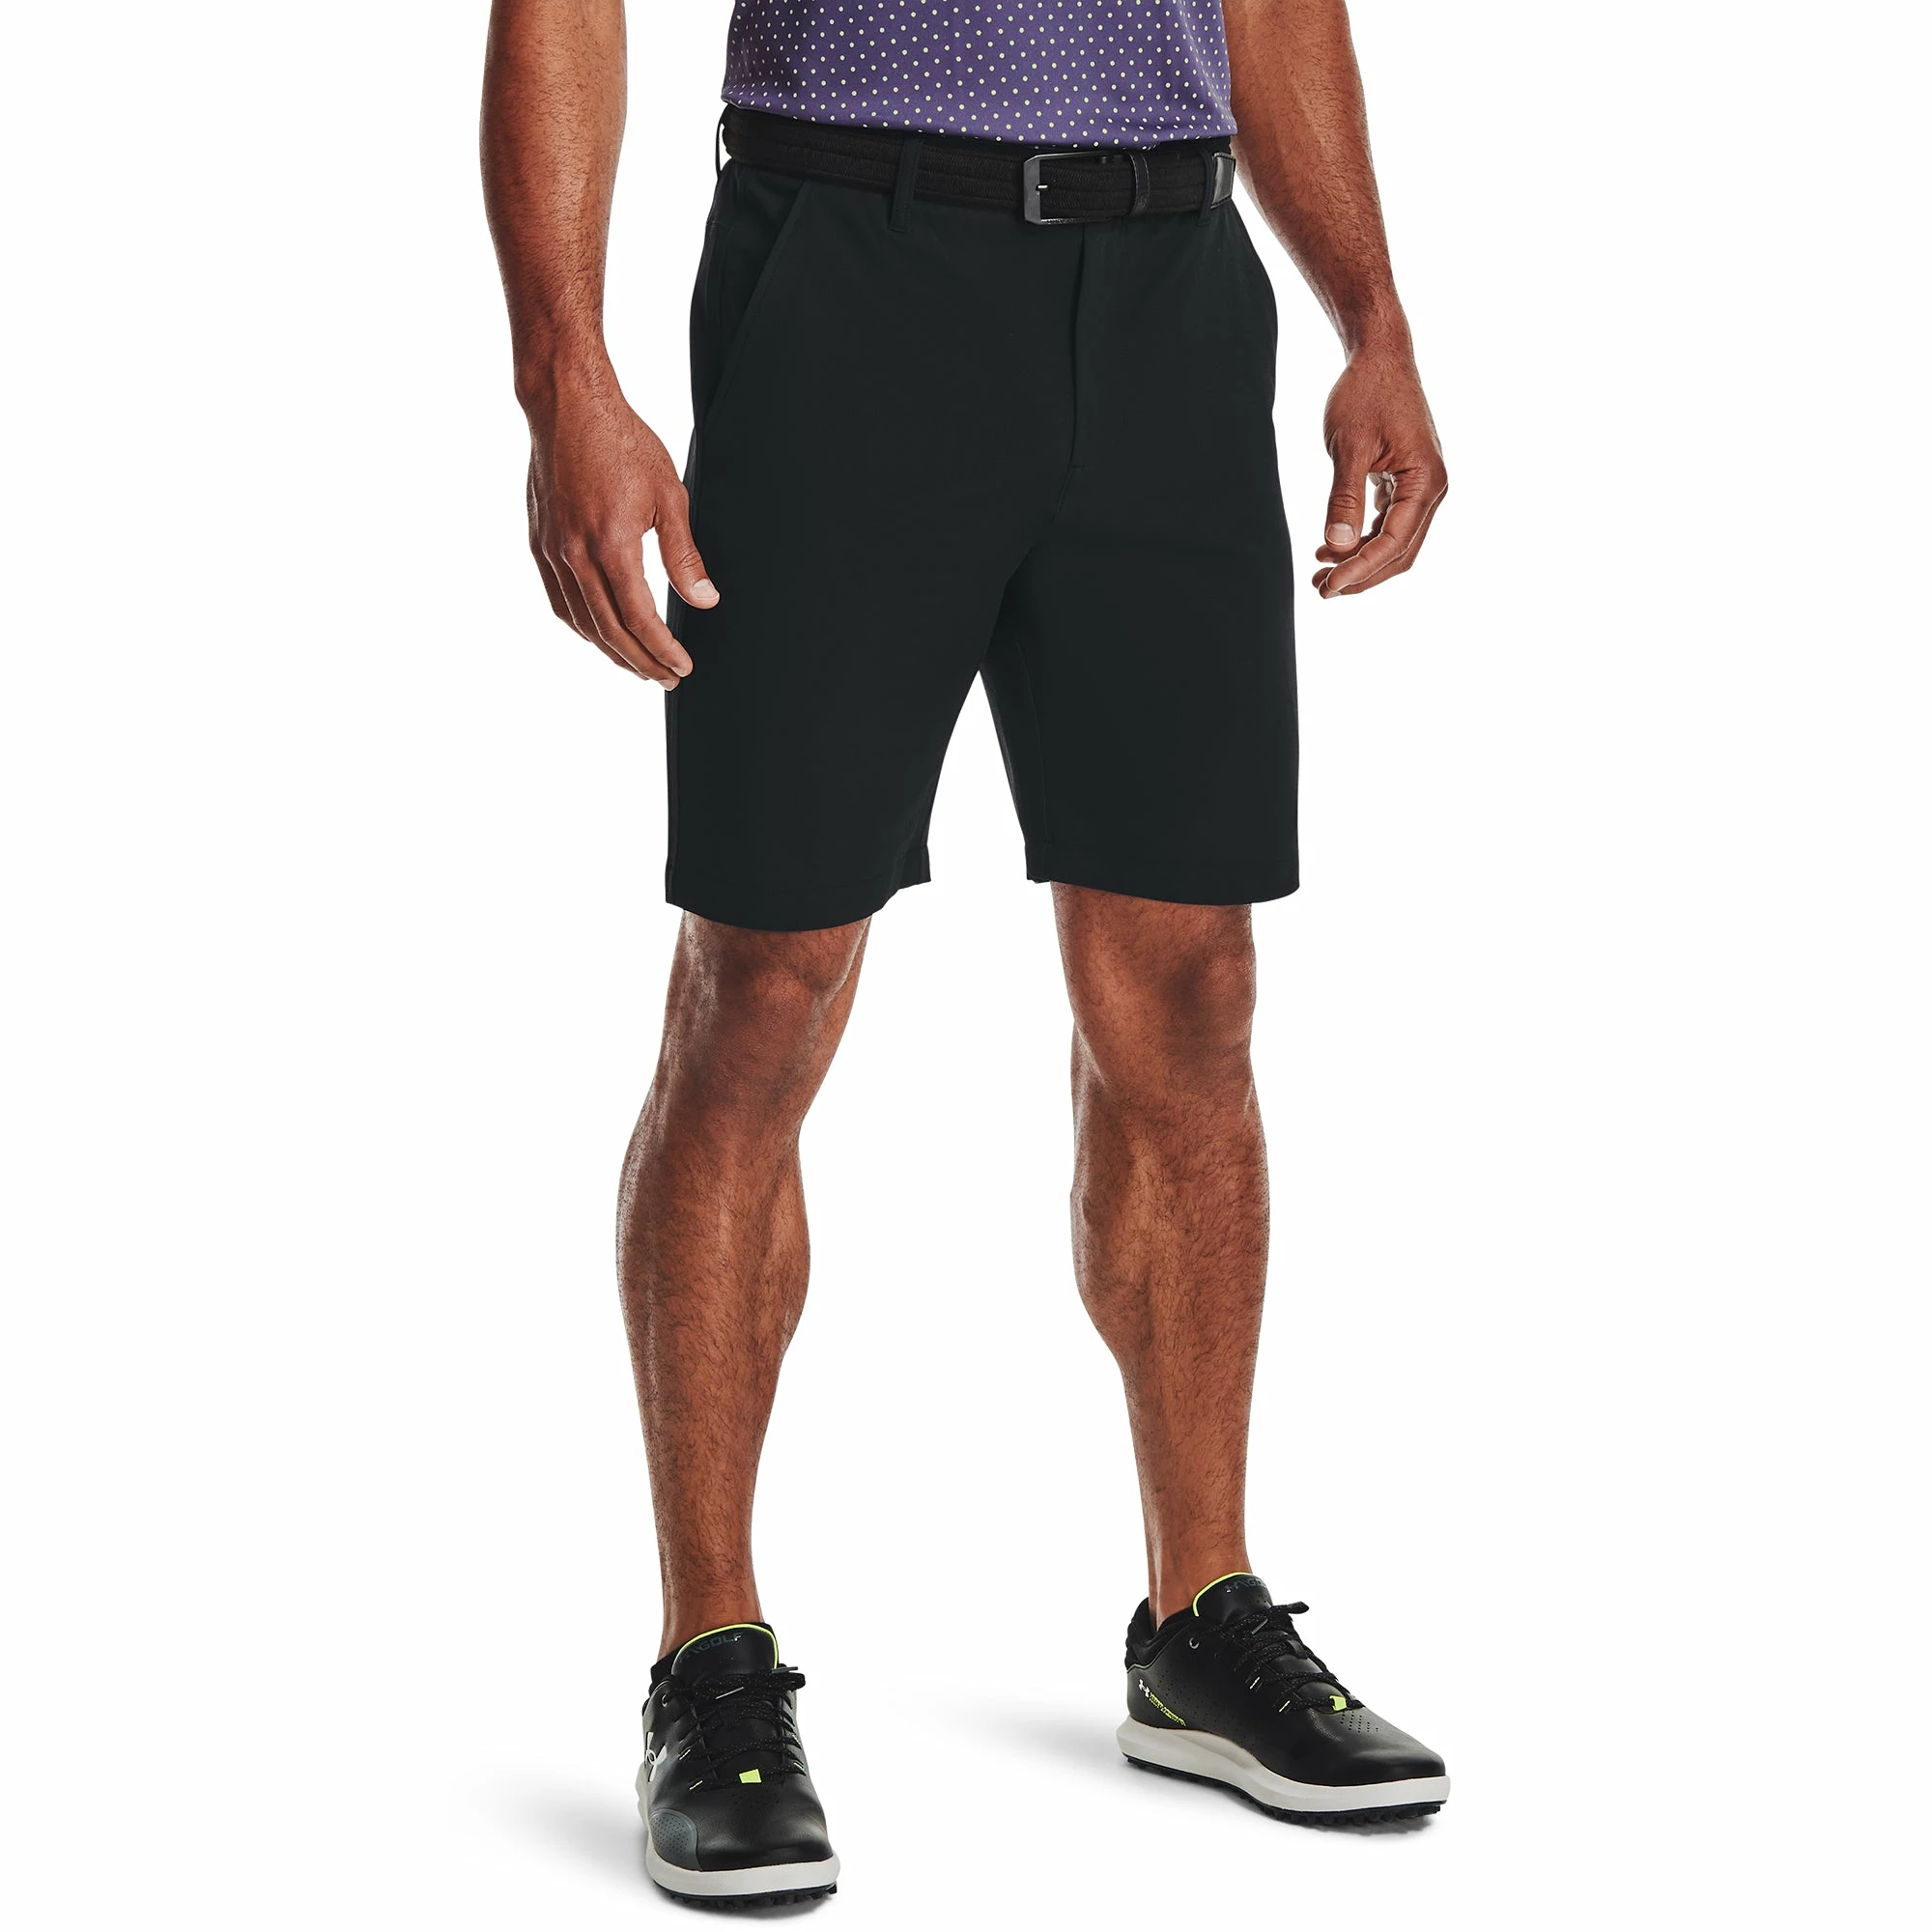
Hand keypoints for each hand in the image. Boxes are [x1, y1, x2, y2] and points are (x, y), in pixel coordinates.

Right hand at [524, 376, 717, 686]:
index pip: (640, 619)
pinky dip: (582, 626)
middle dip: (640, 662)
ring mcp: (552, 551)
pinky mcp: (539, 542)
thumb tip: (704, 600)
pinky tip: (599, 633)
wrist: (566, 406)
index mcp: (612, 546)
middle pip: (609, 631)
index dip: (662, 650)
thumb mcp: (670, 495)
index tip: (682, 667)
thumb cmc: (622, 442)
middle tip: (665, 679)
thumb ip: (684, 555)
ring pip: (581, 622)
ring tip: (637, 665)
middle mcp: (576, 556)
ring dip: (610, 651)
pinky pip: (559, 601)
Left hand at [1313, 351, 1446, 598]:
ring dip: (1359, 561)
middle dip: (1361, 575)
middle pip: (1399, 552)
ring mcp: (1421, 487)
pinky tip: (1331, 547)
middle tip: (1320, 589)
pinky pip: (1388, 524)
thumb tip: (1337, 545)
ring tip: (1319, 572)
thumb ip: (1344, 498)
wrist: (1380, 357)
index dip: (1360, 570)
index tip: (1327, 586)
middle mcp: (1431, 488)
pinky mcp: (1406, 482)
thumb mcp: (1349, 447)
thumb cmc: (1366, 394)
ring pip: (1394, 542)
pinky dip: (1362, 539)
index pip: (1393, 543)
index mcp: (1425, 481)